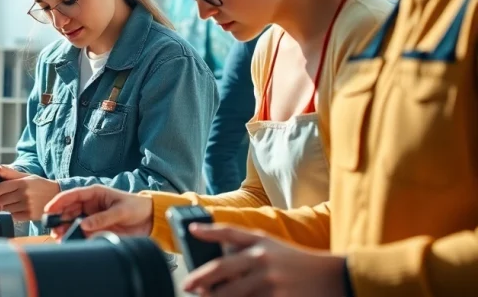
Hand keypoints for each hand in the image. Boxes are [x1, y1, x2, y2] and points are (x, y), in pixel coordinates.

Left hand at [0, 165, 59, 221]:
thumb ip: (9, 173)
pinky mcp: (30, 216)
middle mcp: (24, 194)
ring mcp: (28, 206)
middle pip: (1, 200)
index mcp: (22, 183)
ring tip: (15, 202)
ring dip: (7, 207)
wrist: (57, 196)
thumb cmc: (39, 185)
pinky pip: (14, 216)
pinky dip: (14, 213)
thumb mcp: (26, 176)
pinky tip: (20, 208)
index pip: (0, 188)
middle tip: (4, 197)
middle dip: (0, 199)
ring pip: (6, 209)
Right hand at [43, 184, 152, 238]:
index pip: (72, 195)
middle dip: (59, 218)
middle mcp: (90, 205)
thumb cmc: (136, 207)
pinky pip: (81, 233)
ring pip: (72, 222)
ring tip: (59, 237)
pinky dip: (74, 236)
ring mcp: (91, 217)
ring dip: (64, 229)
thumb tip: (84, 225)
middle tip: (54, 229)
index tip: (49, 209)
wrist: (149, 220)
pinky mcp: (95, 229)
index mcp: (94, 193)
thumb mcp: (121, 210)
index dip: (59, 201)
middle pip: (68, 210)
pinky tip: (70, 241)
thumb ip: (102, 218)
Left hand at [182, 224, 347, 296]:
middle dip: (201, 278)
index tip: (191, 229)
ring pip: (231, 292)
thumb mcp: (272, 246)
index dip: (209, 231)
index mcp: (261, 243)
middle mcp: (263, 260)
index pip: (230, 233)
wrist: (332, 278)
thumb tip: (216, 252)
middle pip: (222, 268)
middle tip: (188, 285)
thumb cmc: (295, 261)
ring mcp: (270, 282)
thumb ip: (245, 246)